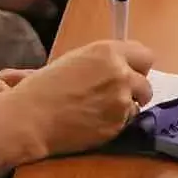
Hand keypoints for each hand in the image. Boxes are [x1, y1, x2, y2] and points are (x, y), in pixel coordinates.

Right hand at [0, 39, 154, 172]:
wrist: (32, 117)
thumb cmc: (43, 86)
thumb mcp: (74, 61)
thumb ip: (101, 61)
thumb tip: (117, 67)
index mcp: (107, 52)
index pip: (145, 55)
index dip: (137, 65)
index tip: (128, 72)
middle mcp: (120, 74)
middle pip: (146, 83)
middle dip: (134, 89)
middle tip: (114, 94)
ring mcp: (122, 102)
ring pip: (137, 105)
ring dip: (125, 107)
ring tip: (99, 110)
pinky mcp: (119, 125)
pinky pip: (127, 122)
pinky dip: (116, 122)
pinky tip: (95, 121)